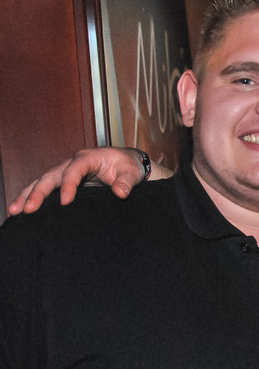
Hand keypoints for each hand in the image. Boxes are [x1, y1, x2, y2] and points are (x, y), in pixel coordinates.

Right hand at [6, 147, 152, 215]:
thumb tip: (121, 193)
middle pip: (51, 176)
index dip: (68, 184)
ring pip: (43, 182)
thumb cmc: (130, 166)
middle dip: (39, 192)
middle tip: (29, 209)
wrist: (129, 164)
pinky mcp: (64, 181)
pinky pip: (45, 188)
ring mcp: (66, 172)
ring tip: (14, 211)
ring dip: (27, 195)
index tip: (65, 202)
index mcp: (89, 157)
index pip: (74, 170)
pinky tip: (20, 210)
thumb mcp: (133, 172)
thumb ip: (127, 182)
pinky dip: (32, 197)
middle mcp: (73, 163)